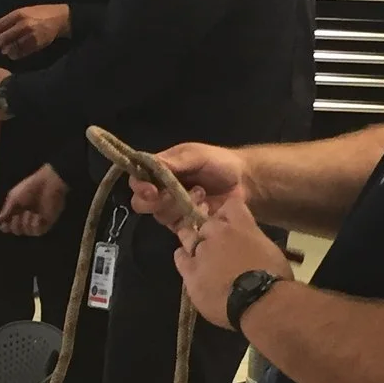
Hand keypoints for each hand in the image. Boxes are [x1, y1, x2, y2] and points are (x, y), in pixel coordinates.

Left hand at [0, 3, 70, 59]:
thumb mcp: (25, 12)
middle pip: (5, 37)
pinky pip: (23, 52)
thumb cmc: (40, 14)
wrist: (59, 18)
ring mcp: (31, 35)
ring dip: (6, 50)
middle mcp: (24, 24)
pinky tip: (13, 55)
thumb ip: (12, 21)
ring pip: (13, 46)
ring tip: (3, 51)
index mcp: (18, 14)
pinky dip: (16, 55)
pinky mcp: (37, 44)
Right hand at [0, 164, 66, 236]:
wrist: (48, 184)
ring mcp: (37, 220)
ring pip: (27, 232)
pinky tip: (37, 216)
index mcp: (18, 209)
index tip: (3, 226)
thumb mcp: (14, 197)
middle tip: (16, 217)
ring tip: (29, 212)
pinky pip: (37, 231)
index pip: (10, 223)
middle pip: (17, 231)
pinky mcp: (47, 222)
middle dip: (14, 226)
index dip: (6, 227)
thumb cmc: (30, 188)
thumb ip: (6, 210)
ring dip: (25, 223)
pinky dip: (35, 225)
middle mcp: (27, 216)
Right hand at [132, 141, 247, 229]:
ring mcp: (172, 208)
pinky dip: (190, 219)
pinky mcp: (185, 224)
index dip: (139, 186)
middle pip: (141, 203)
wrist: (245, 182)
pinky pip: (177, 227)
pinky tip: (205, 209)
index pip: (137, 178)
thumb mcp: (198, 155)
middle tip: (173, 196)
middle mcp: (162, 189)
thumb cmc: (220, 163)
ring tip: (201, 195)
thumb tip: (150, 164)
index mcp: (161, 169)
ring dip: (179, 207)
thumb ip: (176, 161)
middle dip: (156, 202)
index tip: (151, 190)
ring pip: (160, 216)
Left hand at [170, 193, 289, 328]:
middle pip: (207, 222)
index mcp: (242, 226)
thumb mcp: (271, 251)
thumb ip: (256, 242)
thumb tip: (252, 247)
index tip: (229, 215)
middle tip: (215, 242)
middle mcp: (219, 233)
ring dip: (193, 240)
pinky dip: (184, 257)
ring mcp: (202, 251)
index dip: (229, 209)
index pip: (232, 204)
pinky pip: (181, 258)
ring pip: (190, 237)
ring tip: (196, 249)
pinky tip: (187, 262)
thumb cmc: (274, 279)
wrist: (259, 302)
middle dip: (211, 229)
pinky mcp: (191, 271)